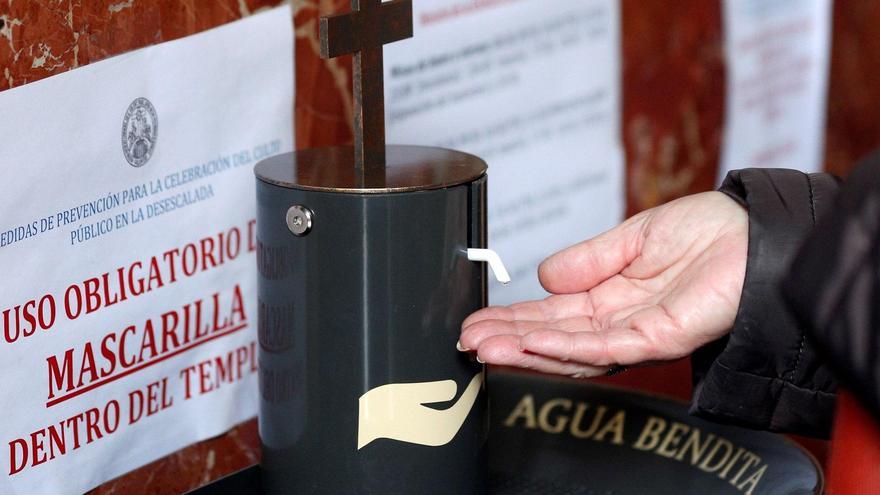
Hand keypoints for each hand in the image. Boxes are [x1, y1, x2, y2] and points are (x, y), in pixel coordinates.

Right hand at [459, 192, 747, 377]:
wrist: (759, 232)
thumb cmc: (711, 232)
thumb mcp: (633, 236)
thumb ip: (588, 259)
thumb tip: (543, 276)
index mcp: (612, 297)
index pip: (552, 314)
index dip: (512, 317)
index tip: (476, 320)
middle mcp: (621, 321)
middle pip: (554, 338)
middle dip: (508, 340)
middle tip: (466, 341)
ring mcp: (640, 333)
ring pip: (572, 351)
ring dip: (525, 349)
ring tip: (485, 347)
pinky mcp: (663, 337)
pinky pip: (608, 347)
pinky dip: (567, 346)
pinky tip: (532, 340)